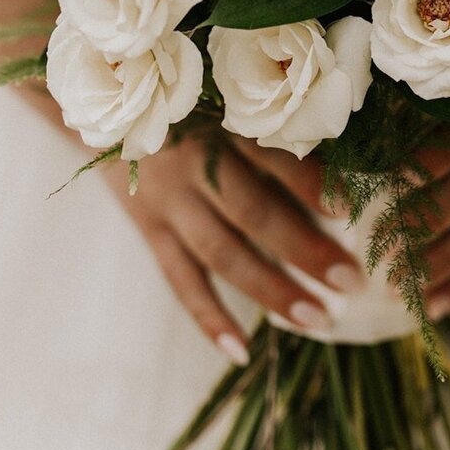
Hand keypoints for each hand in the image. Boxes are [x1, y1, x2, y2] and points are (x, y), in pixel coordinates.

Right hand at [109, 121, 363, 364]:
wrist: (97, 108)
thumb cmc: (191, 101)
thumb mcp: (227, 98)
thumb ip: (273, 125)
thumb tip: (347, 161)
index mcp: (221, 121)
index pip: (271, 154)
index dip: (309, 182)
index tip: (350, 212)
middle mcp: (193, 162)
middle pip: (251, 211)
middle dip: (303, 249)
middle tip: (351, 282)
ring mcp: (168, 201)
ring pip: (222, 253)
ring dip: (271, 289)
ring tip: (318, 319)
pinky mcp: (149, 229)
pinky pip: (180, 280)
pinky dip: (209, 318)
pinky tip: (241, 351)